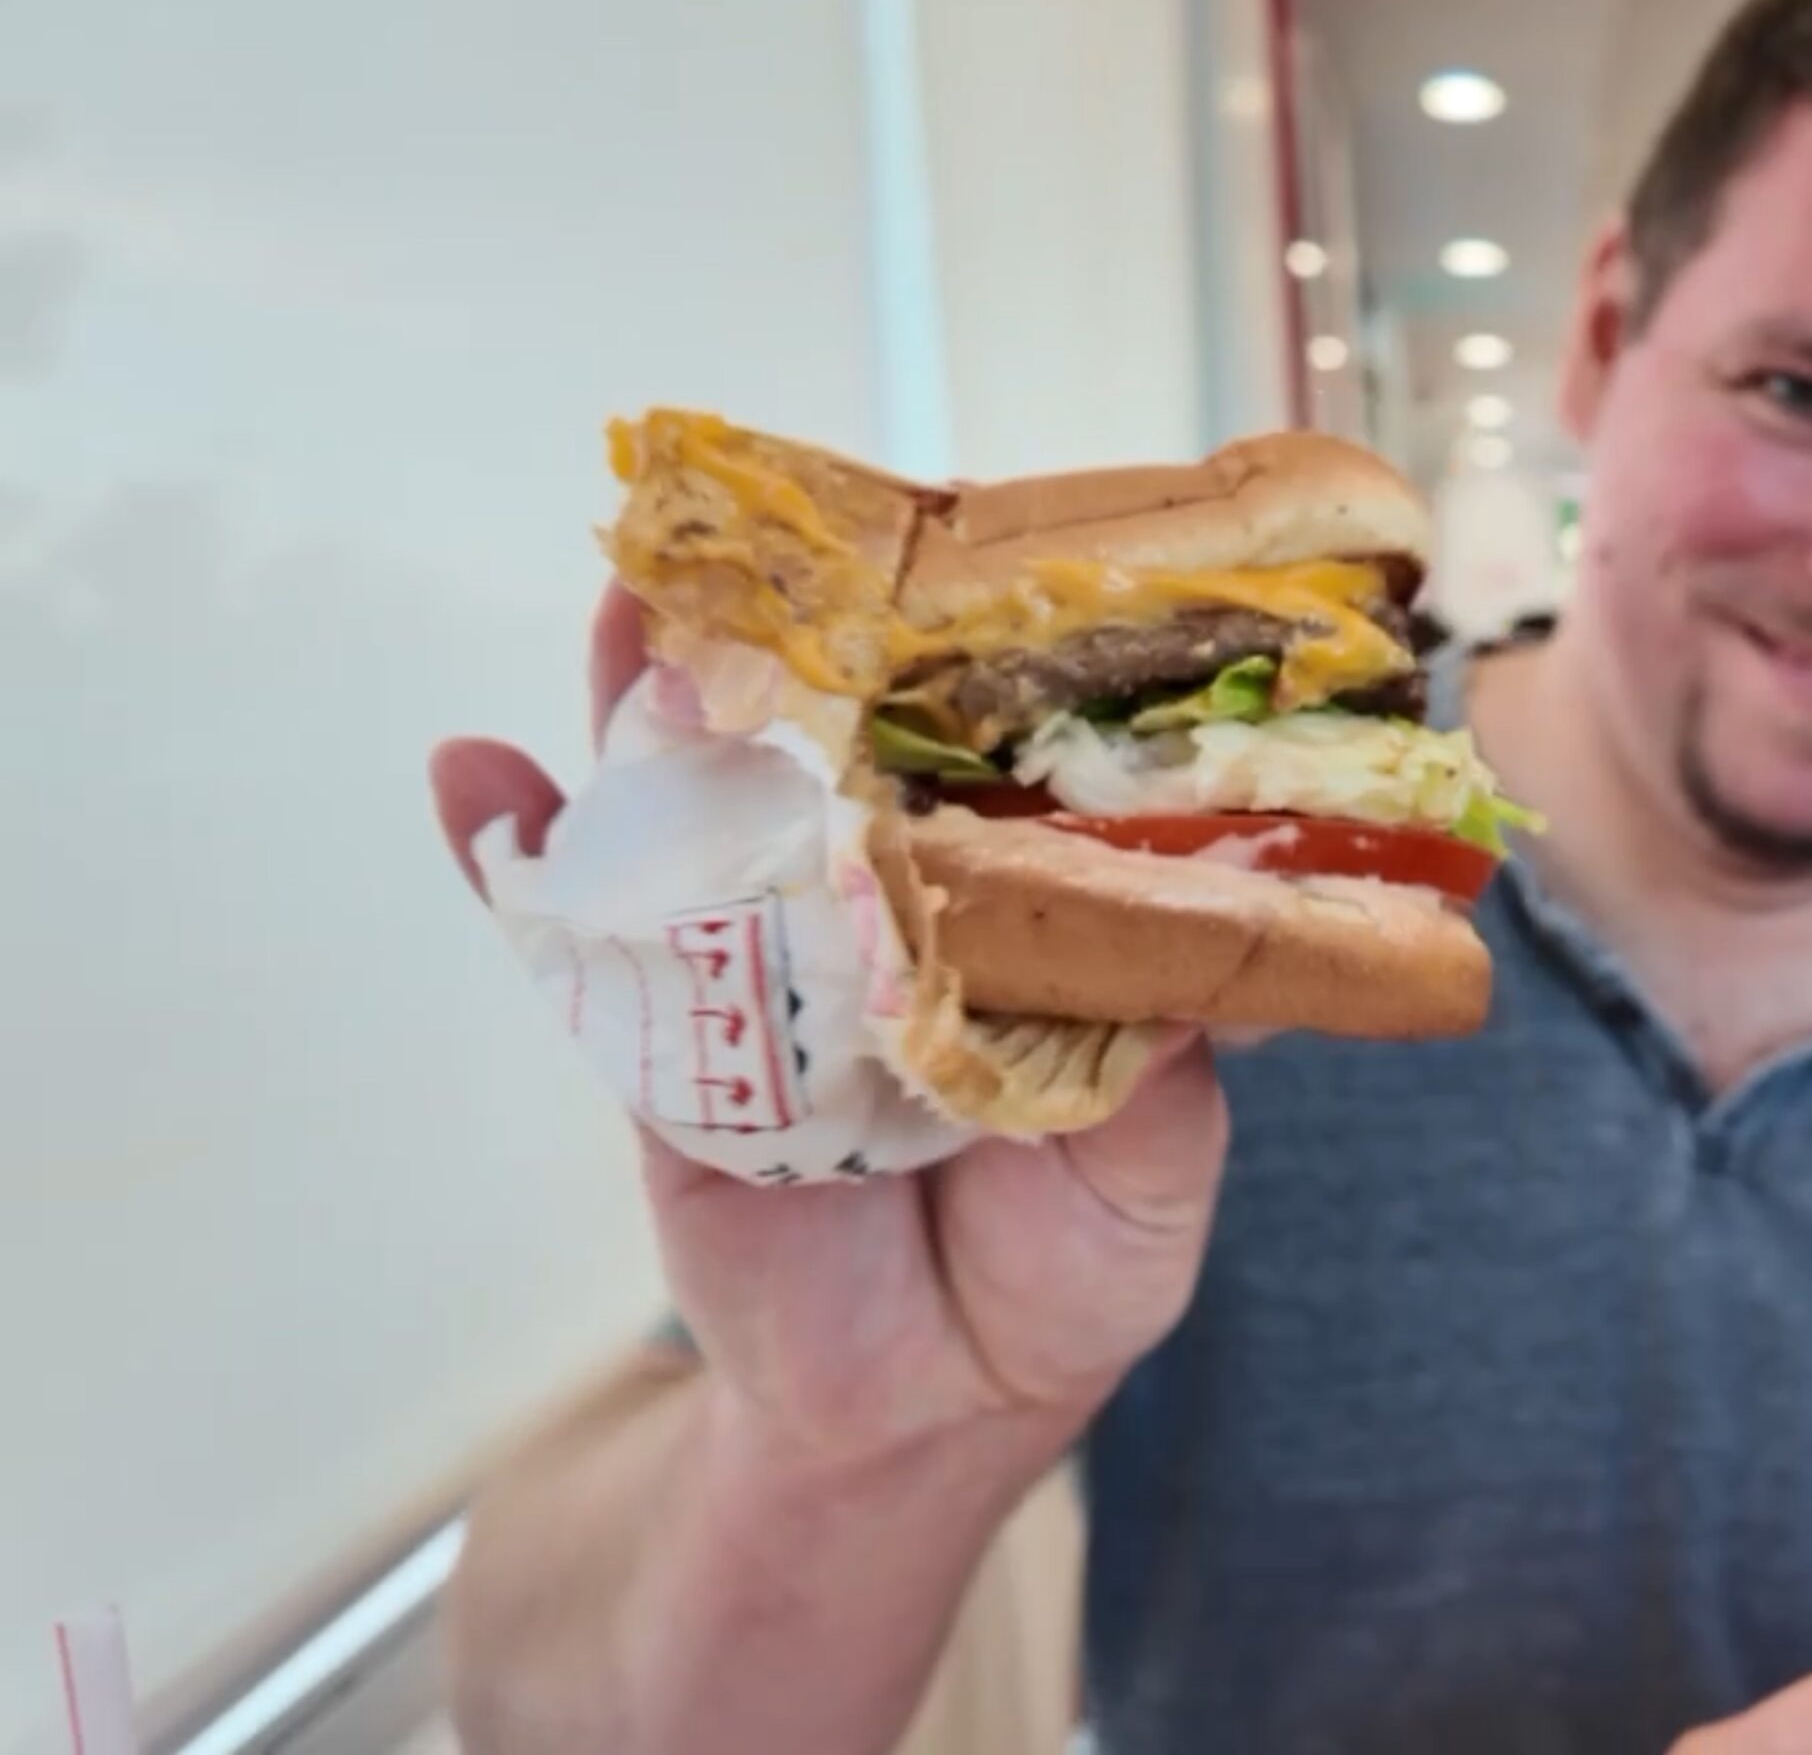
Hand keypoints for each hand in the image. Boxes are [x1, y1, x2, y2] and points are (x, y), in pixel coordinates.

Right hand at [428, 586, 1232, 1470]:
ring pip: (691, 811)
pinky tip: (470, 774)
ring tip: (631, 600)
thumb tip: (1200, 946)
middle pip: (824, 752)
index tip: (963, 563)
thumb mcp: (1153, 1163)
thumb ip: (1167, 1061)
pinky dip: (509, 854)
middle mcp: (878, 911)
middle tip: (768, 543)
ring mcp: (758, 963)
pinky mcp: (658, 1041)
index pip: (983, 763)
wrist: (918, 1409)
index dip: (970, 665)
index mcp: (1005, 913)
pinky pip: (573, 940)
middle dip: (792, 643)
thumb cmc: (1060, 1267)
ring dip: (648, 703)